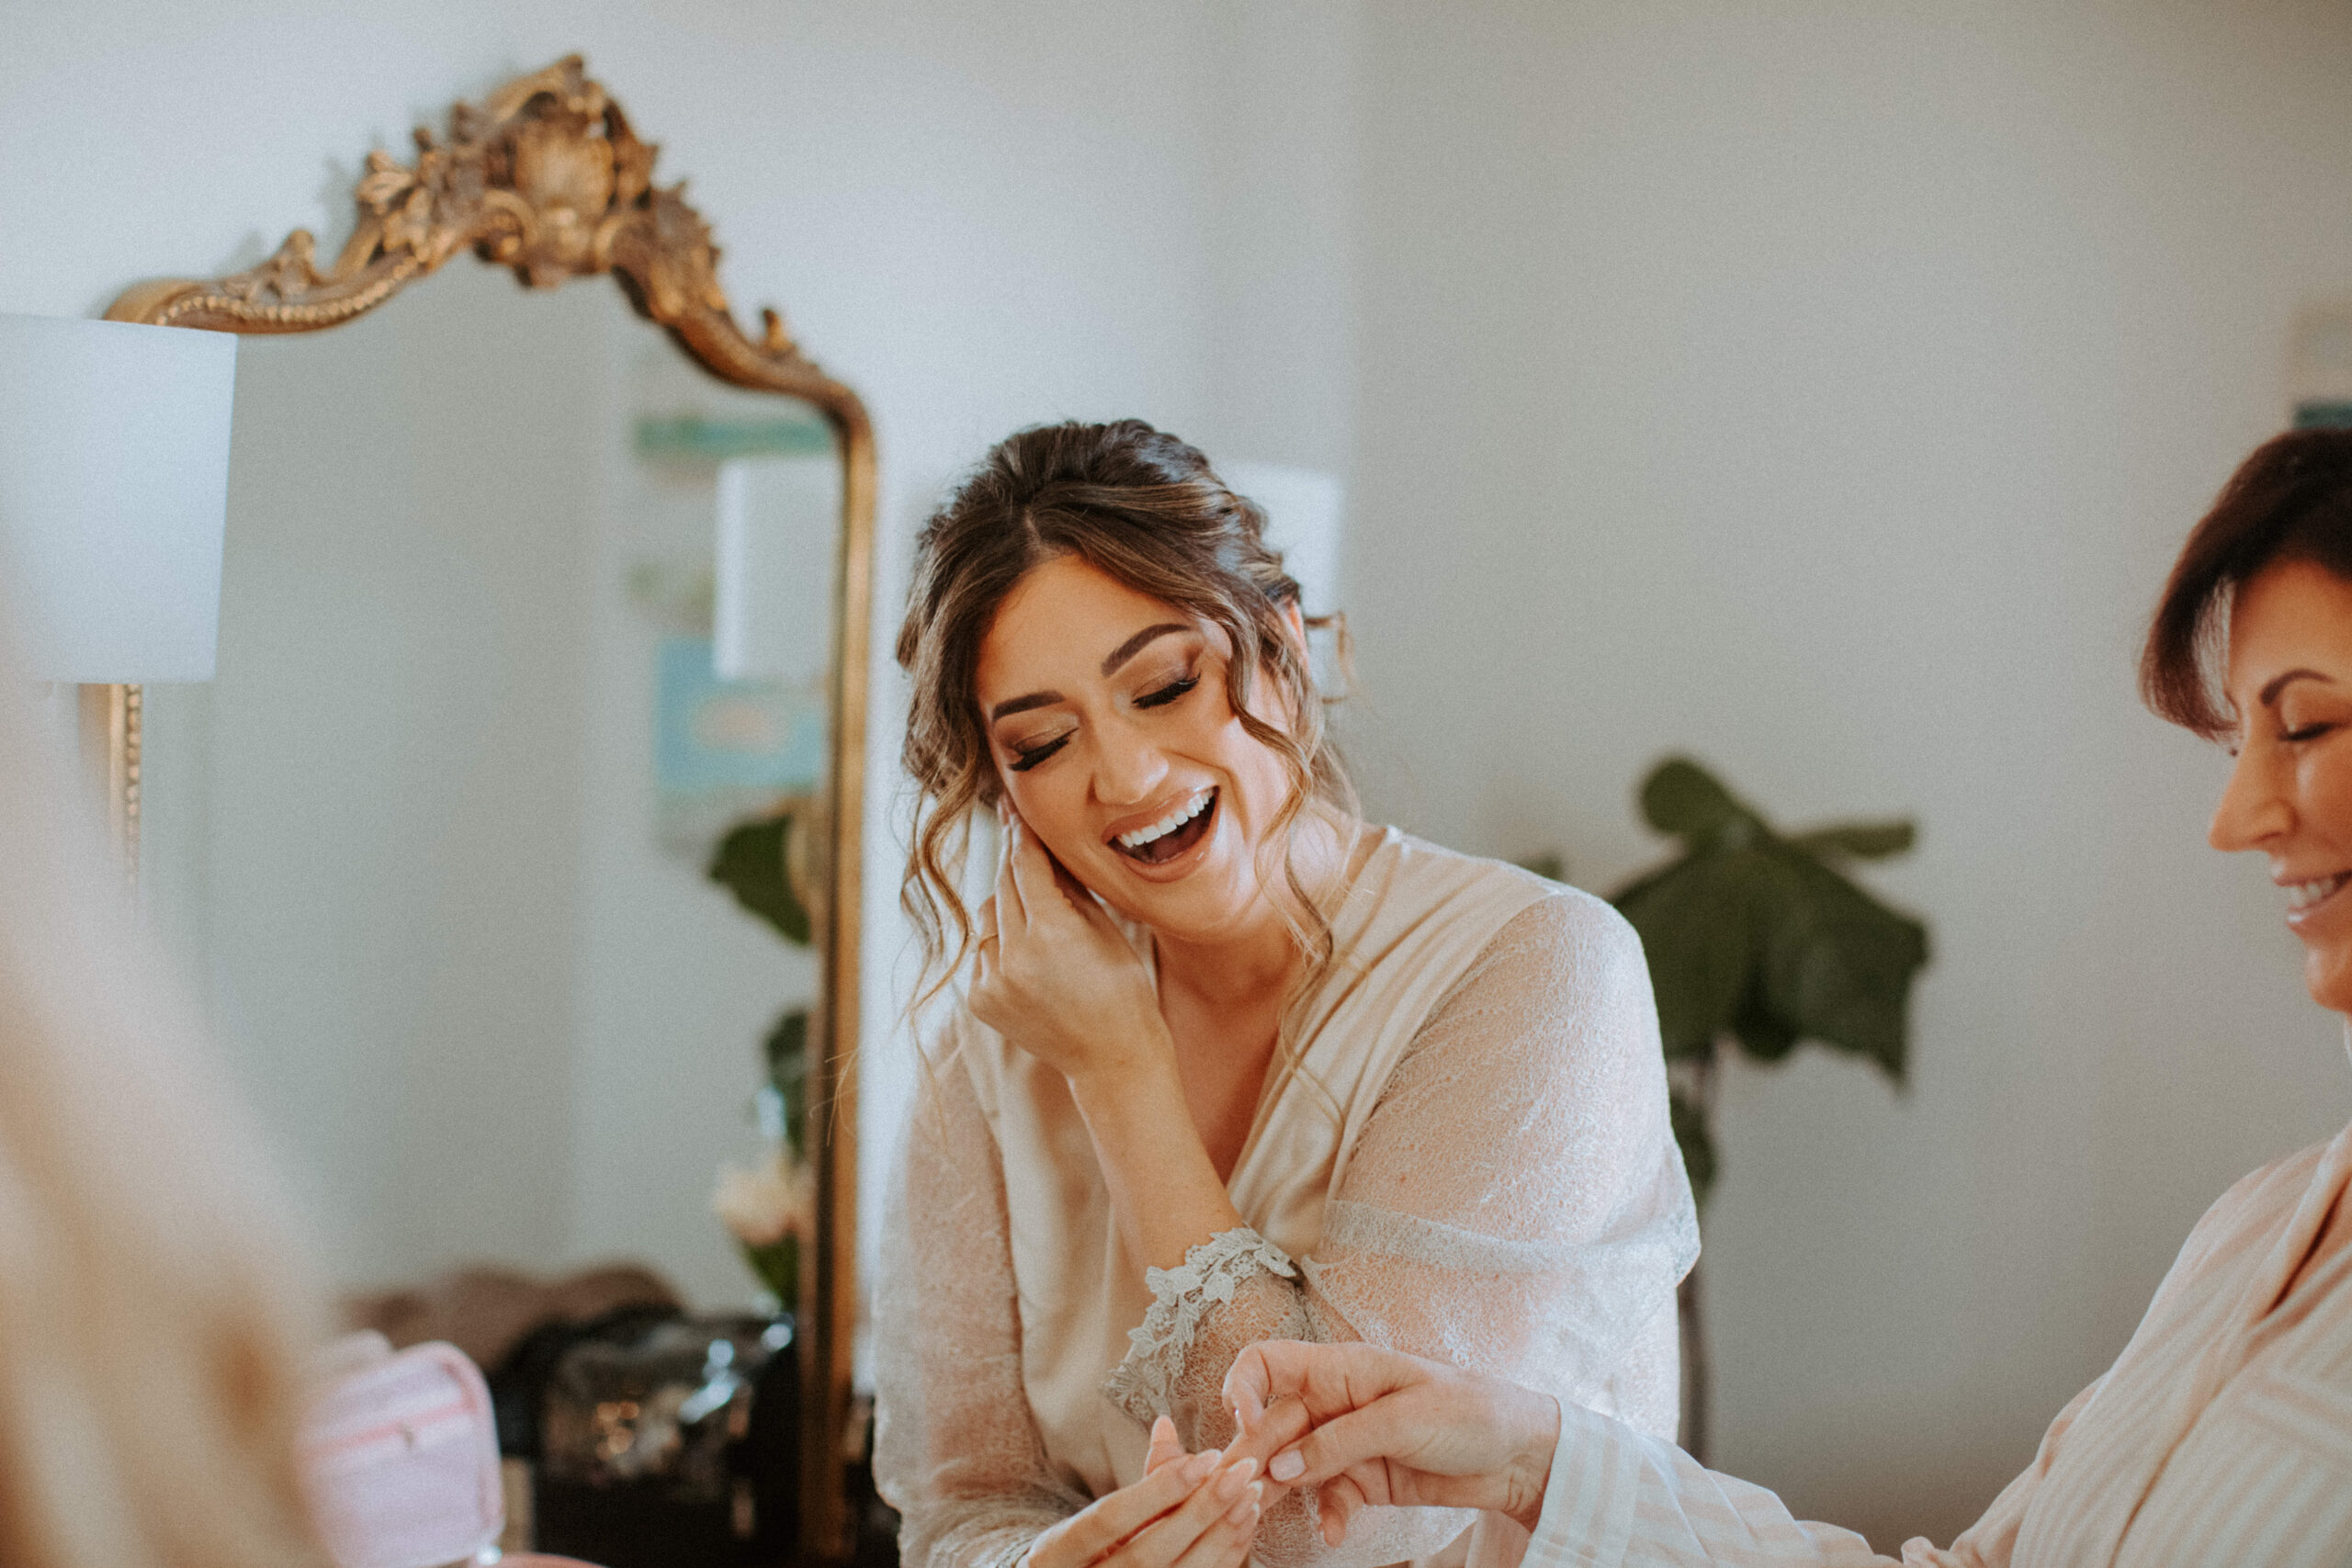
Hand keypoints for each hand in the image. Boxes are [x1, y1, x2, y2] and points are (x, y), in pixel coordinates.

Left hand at [971, 812, 1172, 1088]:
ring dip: (1008, 908)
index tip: (1014, 806)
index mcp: (1051, 932)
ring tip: (1041, 921)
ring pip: (988, 917)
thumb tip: (1040, 843)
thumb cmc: (1121, 988)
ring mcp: (992, 981)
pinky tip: (1032, 960)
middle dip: (1013, 862)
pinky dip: (1001, 945)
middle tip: (1018, 834)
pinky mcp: (979, 1000)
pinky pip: (984, 952)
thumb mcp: (1103, 927)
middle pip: (1002, 886)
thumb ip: (1065, 885)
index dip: (1020, 833)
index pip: (1025, 864)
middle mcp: (1013, 956)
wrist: (1111, 1058)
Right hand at [1024, 1416, 1265, 1567]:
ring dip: (1220, 1537)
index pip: (1111, 1518)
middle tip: (1241, 1473)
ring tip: (1250, 1496)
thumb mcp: (1096, 1518)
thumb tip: (1166, 1425)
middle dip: (1201, 1512)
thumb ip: (1140, 1480)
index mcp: (1057, 1554)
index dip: (1160, 1488)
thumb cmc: (1085, 1554)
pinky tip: (1243, 1528)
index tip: (1207, 1457)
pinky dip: (1224, 1559)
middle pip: (1148, 1554)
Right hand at [1222, 1342, 1560, 1542]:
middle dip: (1255, 1456)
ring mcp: (1347, 1443)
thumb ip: (1339, 1442)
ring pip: (1293, 1466)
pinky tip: (1335, 1532)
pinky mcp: (1364, 1479)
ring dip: (1281, 1492)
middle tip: (1243, 1492)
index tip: (1242, 1422)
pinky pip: (1328, 1497)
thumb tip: (1281, 1466)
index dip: (1243, 1387)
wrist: (1520, 1456)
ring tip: (1267, 1519)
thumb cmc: (1470, 1411)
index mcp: (1340, 1368)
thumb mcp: (1402, 1420)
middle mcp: (1334, 1402)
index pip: (1268, 1362)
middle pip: (1272, 1424)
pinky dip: (1327, 1515)